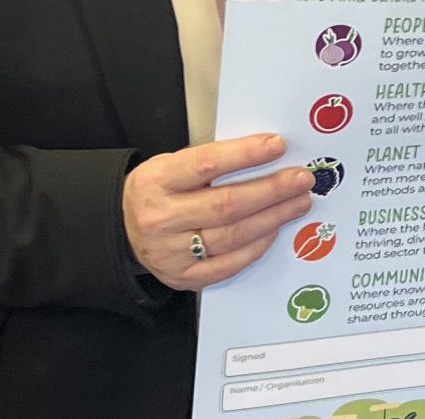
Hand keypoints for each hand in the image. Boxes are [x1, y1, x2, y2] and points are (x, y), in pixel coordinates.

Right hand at [123, 133, 315, 290]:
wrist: (122, 230)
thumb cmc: (160, 190)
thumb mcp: (173, 164)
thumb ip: (213, 161)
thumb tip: (269, 153)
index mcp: (158, 181)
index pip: (207, 164)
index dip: (246, 154)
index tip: (278, 145)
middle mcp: (161, 218)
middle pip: (226, 205)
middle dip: (272, 190)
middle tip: (302, 179)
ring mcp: (171, 252)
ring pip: (232, 236)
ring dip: (273, 218)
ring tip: (298, 202)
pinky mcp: (182, 277)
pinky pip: (228, 264)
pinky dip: (256, 246)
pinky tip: (274, 230)